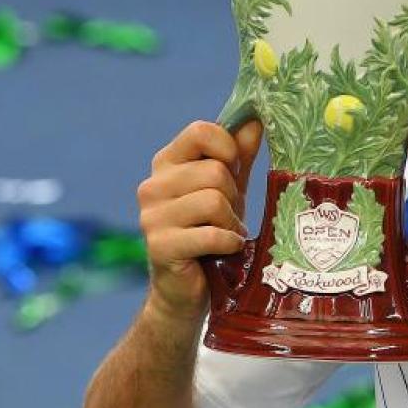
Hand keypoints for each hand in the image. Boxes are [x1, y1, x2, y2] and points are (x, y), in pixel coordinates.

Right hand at [135, 119, 261, 324]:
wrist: (187, 288)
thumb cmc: (210, 229)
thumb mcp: (230, 187)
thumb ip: (239, 154)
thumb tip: (256, 118)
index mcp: (167, 163)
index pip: (201, 131)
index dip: (228, 148)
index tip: (234, 169)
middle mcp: (152, 186)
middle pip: (214, 171)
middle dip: (234, 195)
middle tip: (227, 215)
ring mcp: (151, 217)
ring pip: (214, 200)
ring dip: (231, 222)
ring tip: (224, 233)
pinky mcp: (160, 246)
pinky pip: (212, 233)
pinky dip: (229, 242)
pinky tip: (224, 250)